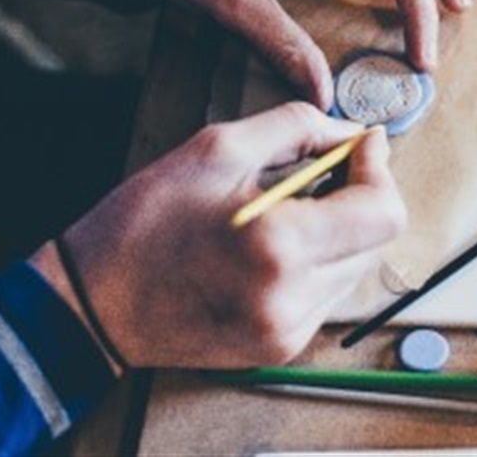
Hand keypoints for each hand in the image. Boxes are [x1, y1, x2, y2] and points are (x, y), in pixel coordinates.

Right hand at [30, 103, 405, 368]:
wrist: (92, 304)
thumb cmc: (145, 222)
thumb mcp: (216, 149)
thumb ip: (298, 129)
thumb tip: (354, 132)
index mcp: (280, 247)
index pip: (383, 212)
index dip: (377, 170)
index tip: (361, 144)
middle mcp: (293, 298)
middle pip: (377, 239)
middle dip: (360, 196)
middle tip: (323, 170)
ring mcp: (289, 330)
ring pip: (357, 266)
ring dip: (340, 230)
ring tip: (289, 210)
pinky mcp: (281, 346)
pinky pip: (328, 293)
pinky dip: (317, 262)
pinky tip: (275, 246)